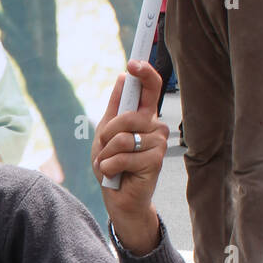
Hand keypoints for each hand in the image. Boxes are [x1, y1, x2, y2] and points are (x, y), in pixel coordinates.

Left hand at [92, 59, 166, 253]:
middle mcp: (155, 127)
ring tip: (111, 165)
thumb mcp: (104, 134)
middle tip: (106, 150)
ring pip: (122, 138)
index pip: (151, 88)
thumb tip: (122, 77)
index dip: (144, 73)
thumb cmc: (112, 165)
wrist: (118, 199)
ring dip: (106, 154)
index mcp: (144, 117)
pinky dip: (109, 167)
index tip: (133, 63)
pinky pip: (122, 156)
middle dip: (107, 134)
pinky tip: (114, 175)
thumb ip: (114, 108)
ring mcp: (158, 144)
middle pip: (127, 116)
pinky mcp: (155, 161)